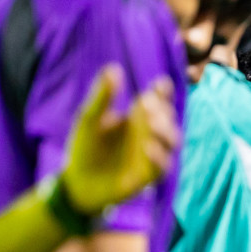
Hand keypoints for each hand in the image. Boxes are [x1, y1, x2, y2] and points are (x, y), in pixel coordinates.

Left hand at [60, 66, 178, 217]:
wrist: (78, 183)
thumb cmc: (85, 148)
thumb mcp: (90, 119)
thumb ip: (103, 96)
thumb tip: (114, 68)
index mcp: (138, 116)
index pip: (158, 100)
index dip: (163, 92)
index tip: (161, 85)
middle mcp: (150, 134)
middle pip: (168, 118)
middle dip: (162, 110)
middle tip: (146, 104)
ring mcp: (153, 154)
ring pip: (172, 140)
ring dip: (166, 131)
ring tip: (152, 123)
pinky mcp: (150, 175)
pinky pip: (163, 165)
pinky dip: (158, 156)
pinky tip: (147, 147)